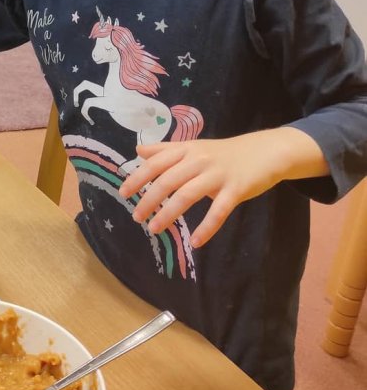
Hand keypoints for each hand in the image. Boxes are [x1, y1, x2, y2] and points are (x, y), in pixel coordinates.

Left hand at [119, 128, 327, 247]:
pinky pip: (219, 211)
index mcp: (187, 149)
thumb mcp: (194, 147)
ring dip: (168, 213)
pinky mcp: (236, 189)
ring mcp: (218, 174)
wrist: (265, 151)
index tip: (123, 193)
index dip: (138, 178)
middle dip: (149, 200)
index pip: (156, 163)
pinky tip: (196, 242)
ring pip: (187, 195)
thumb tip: (138, 151)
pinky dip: (207, 228)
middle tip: (137, 217)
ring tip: (155, 229)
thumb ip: (166, 150)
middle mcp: (199, 160)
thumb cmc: (224, 153)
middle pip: (167, 181)